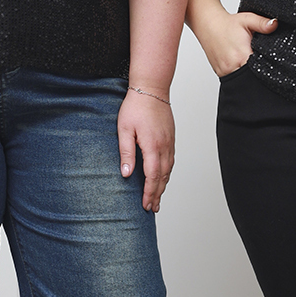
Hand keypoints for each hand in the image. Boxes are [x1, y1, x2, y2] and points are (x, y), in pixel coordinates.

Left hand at [118, 90, 174, 212]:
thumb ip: (126, 153)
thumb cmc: (135, 107)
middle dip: (157, 194)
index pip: (152, 176)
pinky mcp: (171, 139)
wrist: (151, 89)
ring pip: (169, 170)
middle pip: (163, 177)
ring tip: (158, 198)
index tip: (145, 204)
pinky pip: (171, 161)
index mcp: (153, 146)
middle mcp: (164, 147)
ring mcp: (170, 143)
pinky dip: (167, 174)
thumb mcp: (124, 130)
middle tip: (152, 208)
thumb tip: (126, 174)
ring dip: (163, 186)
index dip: (149, 192)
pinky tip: (163, 178)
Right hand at [201, 10, 276, 77]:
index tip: (269, 61)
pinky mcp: (221, 74)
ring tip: (248, 60)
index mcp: (242, 56)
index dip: (268, 67)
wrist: (208, 25)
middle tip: (259, 59)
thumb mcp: (248, 19)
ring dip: (249, 73)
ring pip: (243, 80)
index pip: (261, 70)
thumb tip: (275, 24)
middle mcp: (232, 67)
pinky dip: (240, 74)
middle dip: (258, 71)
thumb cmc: (228, 24)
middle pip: (252, 77)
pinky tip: (241, 63)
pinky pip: (234, 78)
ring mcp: (225, 72)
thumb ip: (263, 24)